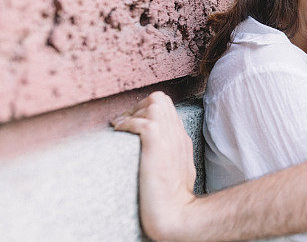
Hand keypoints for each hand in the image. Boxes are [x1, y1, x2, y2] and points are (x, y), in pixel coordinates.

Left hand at [112, 92, 196, 240]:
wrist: (176, 213)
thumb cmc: (173, 199)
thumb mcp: (177, 168)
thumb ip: (169, 153)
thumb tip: (155, 150)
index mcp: (181, 138)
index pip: (166, 108)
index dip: (146, 109)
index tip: (131, 122)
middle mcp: (177, 134)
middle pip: (160, 99)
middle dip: (137, 105)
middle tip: (124, 122)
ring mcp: (169, 138)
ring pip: (153, 104)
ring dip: (133, 112)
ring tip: (120, 126)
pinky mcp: (157, 145)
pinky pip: (142, 122)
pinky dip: (127, 123)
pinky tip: (118, 131)